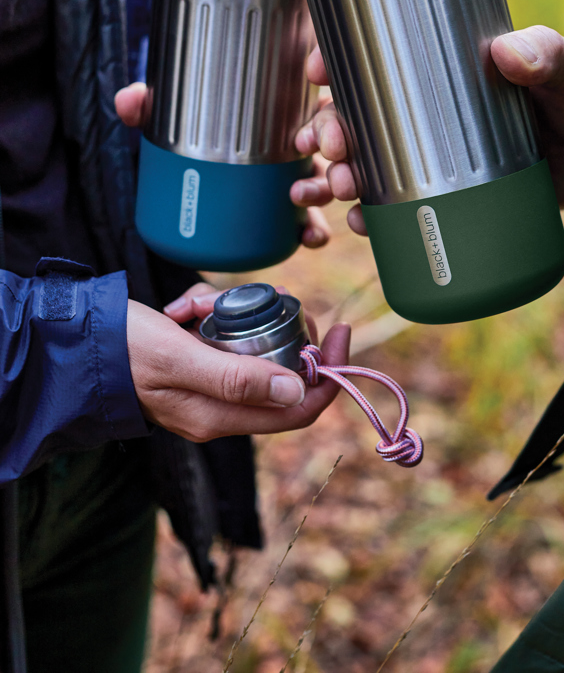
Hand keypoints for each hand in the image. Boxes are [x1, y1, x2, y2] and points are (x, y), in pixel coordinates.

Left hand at [115, 82, 331, 248]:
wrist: (193, 193)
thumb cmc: (193, 139)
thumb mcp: (169, 120)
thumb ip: (150, 105)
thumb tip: (129, 100)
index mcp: (285, 104)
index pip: (317, 87)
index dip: (325, 85)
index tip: (314, 86)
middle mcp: (303, 138)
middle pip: (335, 132)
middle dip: (335, 138)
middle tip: (310, 147)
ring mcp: (305, 176)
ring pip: (332, 178)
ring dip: (326, 186)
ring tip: (298, 196)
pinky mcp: (296, 213)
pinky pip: (317, 222)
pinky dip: (316, 230)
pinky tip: (308, 237)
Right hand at [127, 284, 349, 441]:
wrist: (73, 342)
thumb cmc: (121, 350)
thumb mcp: (179, 358)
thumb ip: (235, 379)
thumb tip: (297, 392)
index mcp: (217, 418)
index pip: (297, 411)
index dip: (328, 374)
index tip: (339, 330)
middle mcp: (217, 410)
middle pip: (280, 375)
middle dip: (281, 330)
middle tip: (272, 296)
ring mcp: (206, 389)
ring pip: (251, 348)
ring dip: (237, 314)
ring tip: (204, 299)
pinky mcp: (194, 366)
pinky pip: (223, 338)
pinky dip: (213, 313)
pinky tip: (187, 303)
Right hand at [292, 28, 563, 229]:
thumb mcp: (558, 69)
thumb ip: (541, 54)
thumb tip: (507, 53)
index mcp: (436, 71)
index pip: (371, 60)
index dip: (335, 63)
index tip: (318, 73)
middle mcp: (422, 114)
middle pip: (354, 115)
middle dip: (328, 129)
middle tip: (333, 146)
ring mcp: (428, 159)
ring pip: (361, 163)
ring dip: (334, 174)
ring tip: (338, 187)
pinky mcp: (441, 199)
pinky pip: (389, 210)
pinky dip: (366, 218)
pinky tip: (359, 224)